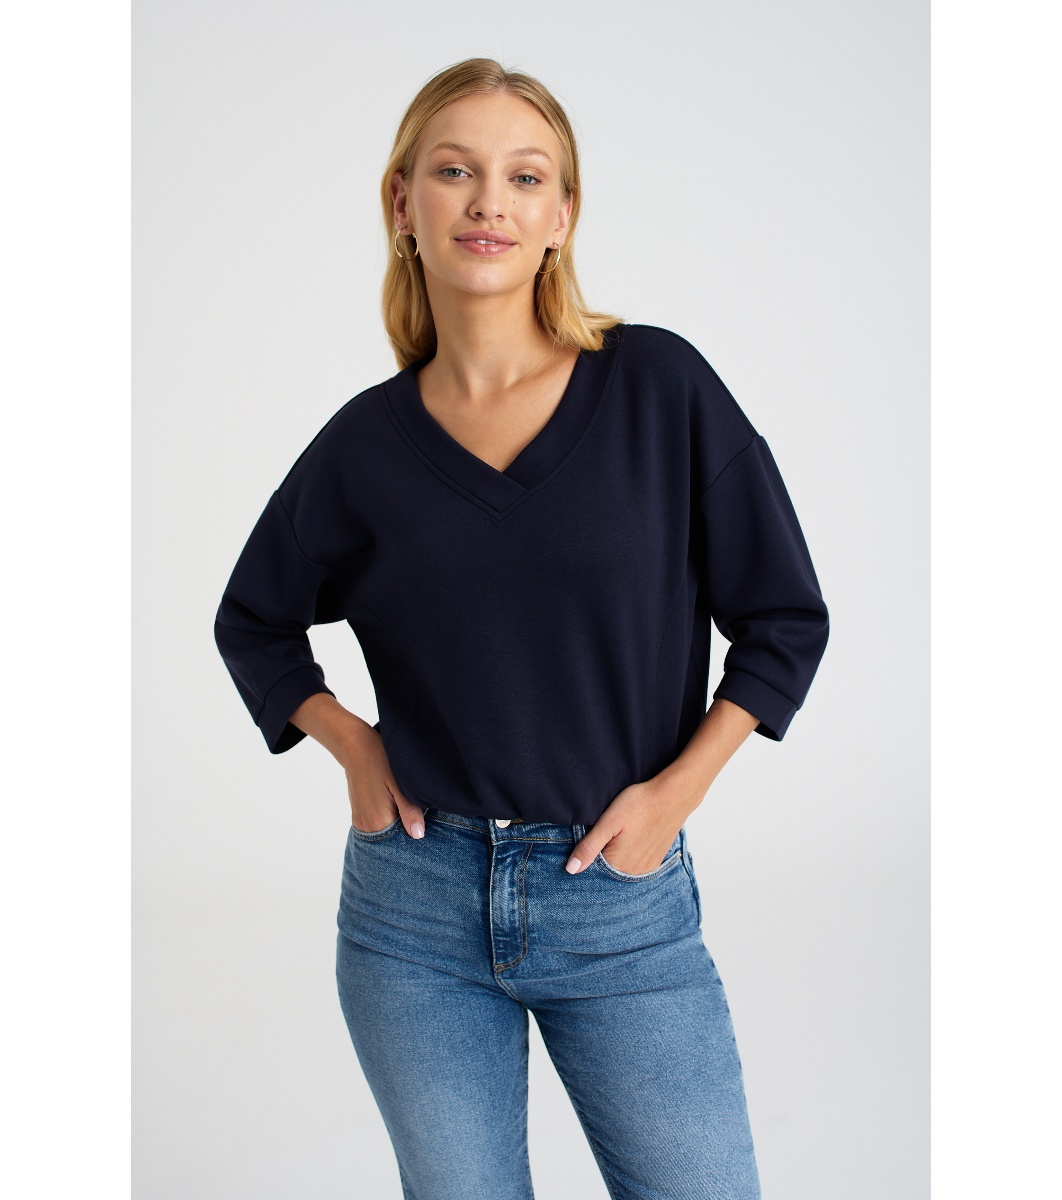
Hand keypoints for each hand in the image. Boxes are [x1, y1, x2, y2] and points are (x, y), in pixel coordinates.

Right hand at [341, 723, 424, 838]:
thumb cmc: (379, 761)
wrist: (355, 747)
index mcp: (378, 822)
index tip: (426, 823)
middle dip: (407, 830)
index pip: (402, 841)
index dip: (416, 834)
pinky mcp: (358, 814)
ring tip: (406, 807)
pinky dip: (388, 820)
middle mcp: (367, 826)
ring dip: (397, 825)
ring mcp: (360, 821)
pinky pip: (377, 826)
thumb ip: (409, 811)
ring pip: (385, 832)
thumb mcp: (399, 785)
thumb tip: (418, 835)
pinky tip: (395, 806)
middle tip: (419, 812)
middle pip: (393, 839)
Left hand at [564, 779, 694, 874]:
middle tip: (603, 835)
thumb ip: (589, 847)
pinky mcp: (654, 861)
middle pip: (606, 873)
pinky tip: (628, 842)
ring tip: (617, 837)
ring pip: (620, 870)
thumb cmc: (639, 804)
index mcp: (618, 864)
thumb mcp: (609, 822)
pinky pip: (634, 866)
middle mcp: (633, 872)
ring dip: (613, 859)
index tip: (585, 844)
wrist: (672, 796)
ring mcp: (646, 868)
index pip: (591, 873)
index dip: (584, 859)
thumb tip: (570, 869)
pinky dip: (627, 858)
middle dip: (598, 860)